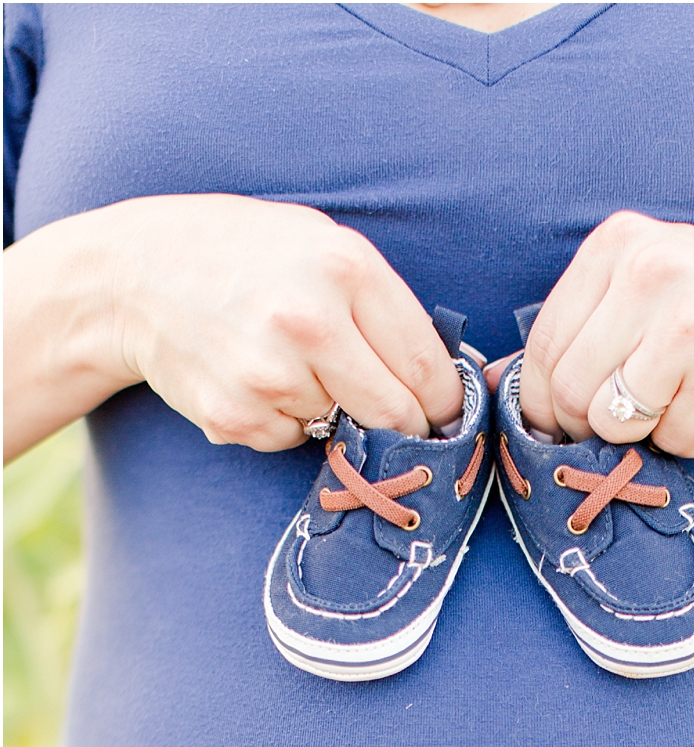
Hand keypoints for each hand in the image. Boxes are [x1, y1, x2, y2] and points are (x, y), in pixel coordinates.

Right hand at [112, 196, 458, 445]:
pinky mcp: (237, 414)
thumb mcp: (322, 246)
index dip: (446, 401)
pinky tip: (254, 378)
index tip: (447, 412)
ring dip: (334, 411)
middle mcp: (309, 322)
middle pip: (397, 412)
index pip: (427, 365)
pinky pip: (293, 439)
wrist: (132, 274)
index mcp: (344, 270)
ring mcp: (269, 373)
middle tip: (397, 414)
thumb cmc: (245, 255)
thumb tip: (447, 379)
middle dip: (406, 422)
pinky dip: (285, 421)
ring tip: (292, 364)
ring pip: (344, 426)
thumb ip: (383, 305)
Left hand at [517, 211, 693, 460]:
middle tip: (635, 419)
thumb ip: (586, 324)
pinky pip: (676, 440)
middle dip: (595, 426)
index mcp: (620, 244)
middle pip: (572, 393)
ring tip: (685, 400)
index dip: (546, 402)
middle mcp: (652, 273)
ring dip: (648, 432)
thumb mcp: (654, 285)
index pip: (543, 348)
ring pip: (618, 423)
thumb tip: (501, 386)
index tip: (570, 421)